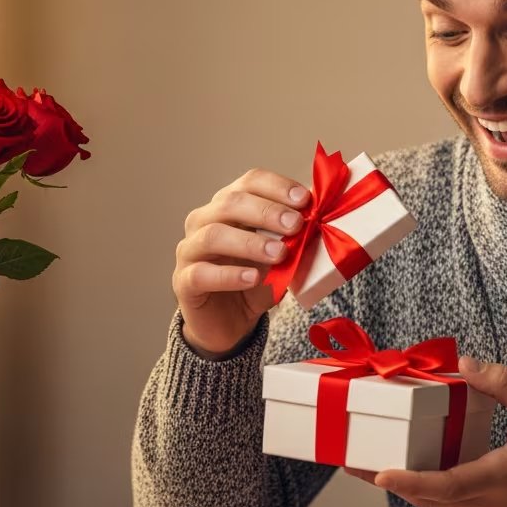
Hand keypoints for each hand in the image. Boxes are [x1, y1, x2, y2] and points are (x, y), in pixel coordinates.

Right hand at [173, 168, 309, 356]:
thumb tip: (323, 217)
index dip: (277, 187)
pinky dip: (229, 274)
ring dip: (250, 242)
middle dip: (267, 211)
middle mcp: (204, 221)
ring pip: (213, 235)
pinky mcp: (184, 281)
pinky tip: (253, 278)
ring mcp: (190, 250)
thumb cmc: (254, 282)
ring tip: (279, 254)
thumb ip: (295, 238)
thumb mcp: (281, 258)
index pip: (250, 182)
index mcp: (229, 205)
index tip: (305, 199)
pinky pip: (202, 273)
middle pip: (230, 203)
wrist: (229, 324)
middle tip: (296, 224)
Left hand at [345, 356, 506, 506]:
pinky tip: (417, 472)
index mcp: (503, 476)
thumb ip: (501, 382)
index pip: (446, 486)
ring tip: (375, 464)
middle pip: (429, 499)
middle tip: (355, 461)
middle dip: (390, 480)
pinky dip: (431, 493)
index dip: (409, 482)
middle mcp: (492, 506)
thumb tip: (463, 364)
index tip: (380, 473)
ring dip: (408, 487)